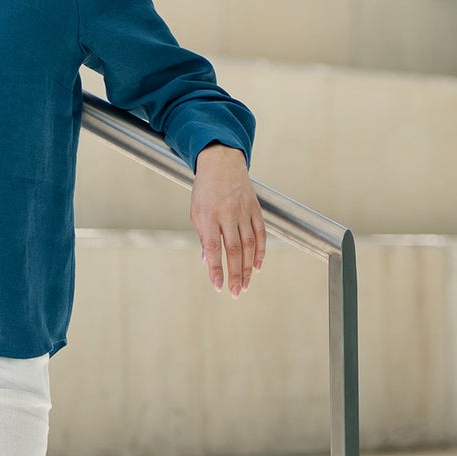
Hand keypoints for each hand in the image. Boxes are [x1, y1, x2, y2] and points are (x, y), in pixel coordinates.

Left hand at [191, 143, 265, 296]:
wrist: (221, 163)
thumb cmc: (204, 190)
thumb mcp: (196, 212)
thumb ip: (203, 236)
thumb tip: (207, 260)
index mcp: (208, 217)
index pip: (213, 248)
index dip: (216, 269)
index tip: (218, 286)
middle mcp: (227, 215)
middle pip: (233, 250)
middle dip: (235, 274)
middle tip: (235, 292)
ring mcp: (243, 211)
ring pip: (248, 245)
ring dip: (248, 268)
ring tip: (245, 285)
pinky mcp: (255, 209)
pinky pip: (260, 233)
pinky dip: (260, 251)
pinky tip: (258, 266)